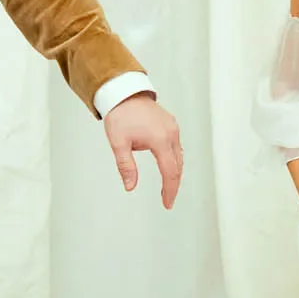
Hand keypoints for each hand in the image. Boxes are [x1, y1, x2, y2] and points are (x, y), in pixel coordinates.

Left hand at [105, 92, 183, 208]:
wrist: (124, 93)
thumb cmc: (120, 115)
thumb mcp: (118, 143)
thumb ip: (126, 167)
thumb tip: (130, 187)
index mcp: (159, 139)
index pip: (169, 172)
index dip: (169, 190)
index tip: (167, 203)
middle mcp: (171, 133)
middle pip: (178, 166)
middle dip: (173, 185)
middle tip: (168, 200)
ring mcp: (173, 128)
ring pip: (180, 157)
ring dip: (175, 173)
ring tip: (168, 187)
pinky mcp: (172, 124)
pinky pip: (177, 147)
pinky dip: (174, 160)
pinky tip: (168, 166)